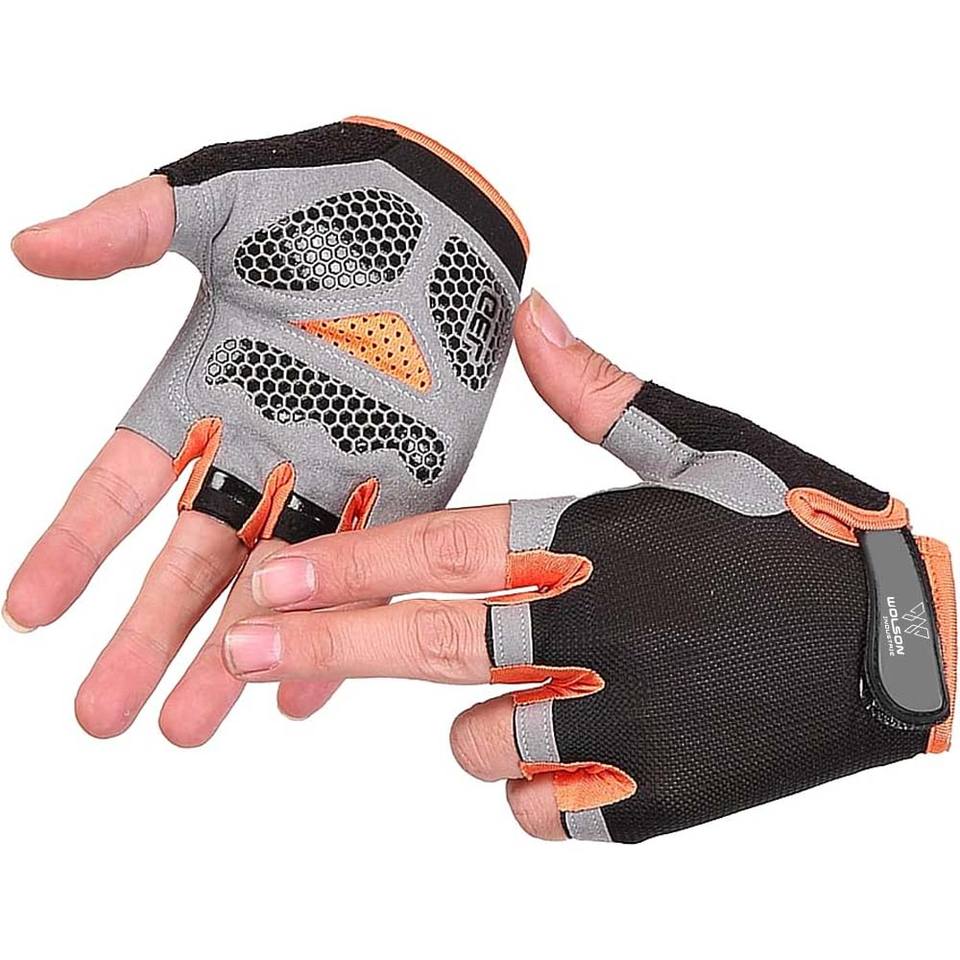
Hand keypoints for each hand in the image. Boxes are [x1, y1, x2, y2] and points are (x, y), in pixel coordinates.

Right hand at [4, 118, 526, 743]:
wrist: (438, 208)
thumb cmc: (325, 196)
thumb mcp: (218, 201)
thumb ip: (130, 228)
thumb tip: (28, 247)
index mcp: (202, 388)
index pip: (122, 483)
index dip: (73, 546)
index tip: (27, 612)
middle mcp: (260, 443)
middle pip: (190, 555)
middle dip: (145, 633)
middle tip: (101, 715)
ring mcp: (335, 466)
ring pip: (275, 576)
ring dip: (234, 650)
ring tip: (188, 726)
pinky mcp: (409, 474)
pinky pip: (368, 560)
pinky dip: (339, 622)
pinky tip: (303, 688)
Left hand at [222, 295, 954, 843]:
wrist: (906, 641)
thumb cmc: (797, 533)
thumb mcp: (706, 445)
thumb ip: (600, 392)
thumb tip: (531, 316)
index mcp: (602, 539)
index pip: (443, 552)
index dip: (345, 564)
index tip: (263, 578)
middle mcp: (602, 632)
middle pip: (425, 647)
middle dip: (319, 647)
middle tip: (239, 648)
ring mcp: (627, 727)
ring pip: (480, 742)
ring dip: (480, 721)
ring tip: (529, 692)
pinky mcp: (656, 803)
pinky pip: (540, 813)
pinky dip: (539, 788)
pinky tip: (577, 753)